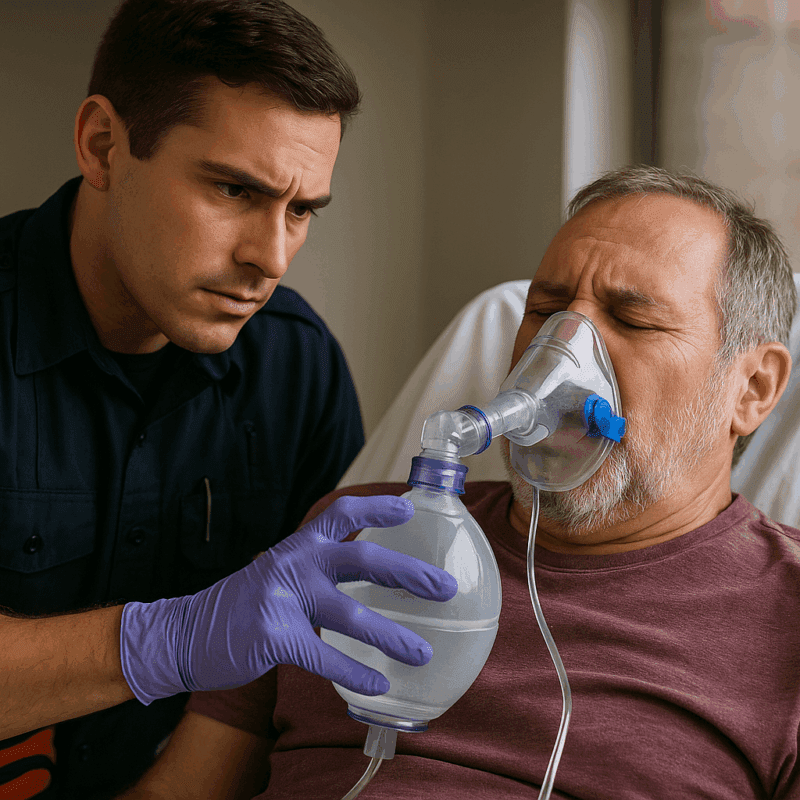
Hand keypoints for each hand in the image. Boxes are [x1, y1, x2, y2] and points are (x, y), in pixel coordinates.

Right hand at [120, 495, 457, 703]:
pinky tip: (378, 685)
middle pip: (361, 560)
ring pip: (348, 613)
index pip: (342, 514)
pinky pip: (321, 654)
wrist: (185, 632)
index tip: (410, 507)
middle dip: (407, 573)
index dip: (377, 507)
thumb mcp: (281, 570)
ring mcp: (281, 598)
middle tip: (444, 588)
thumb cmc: (246, 602)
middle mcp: (294, 563)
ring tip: (422, 652)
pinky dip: (353, 672)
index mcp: (299, 545)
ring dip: (390, 634)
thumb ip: (320, 567)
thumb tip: (375, 573)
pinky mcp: (270, 637)